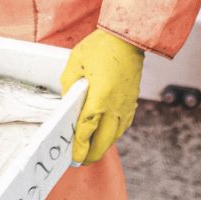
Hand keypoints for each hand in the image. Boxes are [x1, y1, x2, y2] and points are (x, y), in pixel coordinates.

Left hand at [61, 29, 142, 164]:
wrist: (127, 38)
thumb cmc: (100, 48)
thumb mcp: (75, 64)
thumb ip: (69, 88)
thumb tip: (68, 106)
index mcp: (100, 96)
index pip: (87, 129)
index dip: (79, 147)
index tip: (74, 158)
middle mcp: (116, 106)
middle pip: (104, 141)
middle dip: (91, 155)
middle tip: (79, 160)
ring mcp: (126, 106)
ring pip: (114, 137)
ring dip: (102, 146)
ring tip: (89, 151)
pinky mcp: (132, 103)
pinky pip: (122, 127)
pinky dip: (112, 135)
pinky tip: (104, 135)